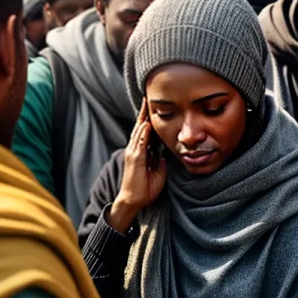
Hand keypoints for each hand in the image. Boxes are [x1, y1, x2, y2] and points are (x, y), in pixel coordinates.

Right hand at [108, 99, 166, 232]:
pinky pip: (139, 144)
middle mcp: (135, 149)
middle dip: (144, 113)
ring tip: (146, 104)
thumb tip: (164, 154)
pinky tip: (146, 125)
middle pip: (140, 127)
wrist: (133, 200)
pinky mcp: (134, 160)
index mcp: (141, 151)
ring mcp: (133, 153)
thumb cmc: (145, 188)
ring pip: (138, 132)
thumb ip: (160, 161)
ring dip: (143, 118)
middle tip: (147, 97)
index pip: (145, 132)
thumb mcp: (158, 172)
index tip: (153, 107)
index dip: (148, 119)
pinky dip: (143, 134)